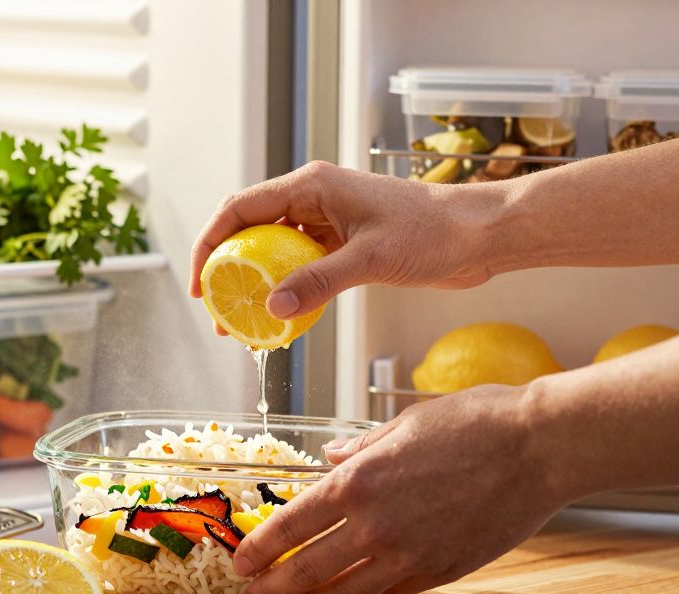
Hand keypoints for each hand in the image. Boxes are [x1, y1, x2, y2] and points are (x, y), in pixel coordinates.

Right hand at [189, 161, 497, 329]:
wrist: (478, 235)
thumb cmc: (433, 232)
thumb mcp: (370, 259)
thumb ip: (318, 281)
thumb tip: (273, 307)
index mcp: (313, 185)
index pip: (240, 209)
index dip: (210, 244)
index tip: (200, 284)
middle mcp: (315, 197)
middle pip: (250, 229)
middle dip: (227, 270)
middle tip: (218, 312)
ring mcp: (329, 220)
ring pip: (274, 249)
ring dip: (256, 282)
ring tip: (244, 322)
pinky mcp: (345, 243)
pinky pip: (301, 263)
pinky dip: (287, 287)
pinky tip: (282, 316)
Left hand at [233, 384, 569, 593]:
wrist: (538, 447)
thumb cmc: (476, 423)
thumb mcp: (403, 423)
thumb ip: (362, 448)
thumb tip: (332, 457)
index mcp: (358, 481)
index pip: (291, 526)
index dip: (260, 550)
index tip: (242, 562)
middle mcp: (376, 524)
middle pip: (307, 570)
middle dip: (273, 590)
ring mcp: (410, 553)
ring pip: (347, 592)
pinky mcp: (442, 570)